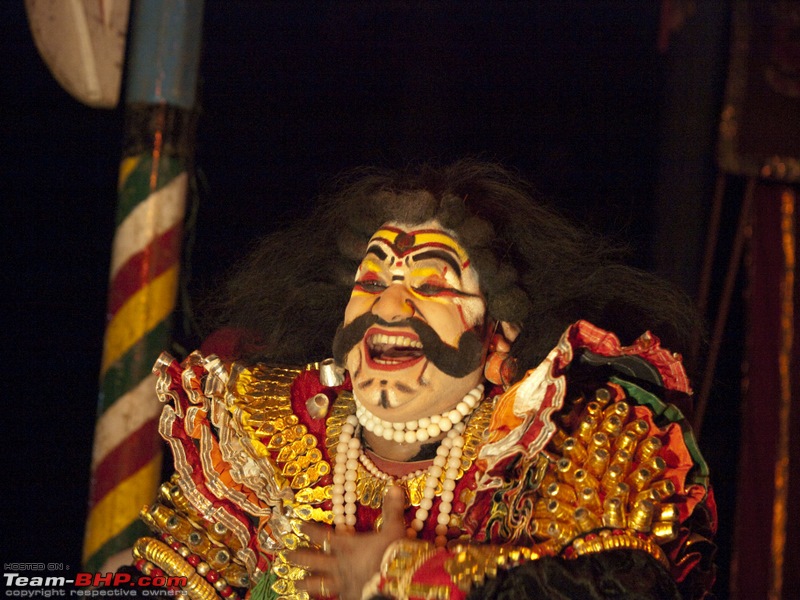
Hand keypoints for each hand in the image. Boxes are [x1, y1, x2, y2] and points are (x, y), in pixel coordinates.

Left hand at [287, 485, 406, 598]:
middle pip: (312, 562)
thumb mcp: (394, 529)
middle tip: (286, 556)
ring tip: (295, 584)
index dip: (309, 530)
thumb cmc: (394, 554)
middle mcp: (340, 566)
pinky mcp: (351, 599)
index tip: (298, 526)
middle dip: (298, 558)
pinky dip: (330, 597)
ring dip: (306, 584)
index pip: (322, 536)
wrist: (400, 584)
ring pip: (318, 586)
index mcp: (347, 546)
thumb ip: (391, 510)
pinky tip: (329, 598)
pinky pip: (336, 598)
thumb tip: (393, 487)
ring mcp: (343, 585)